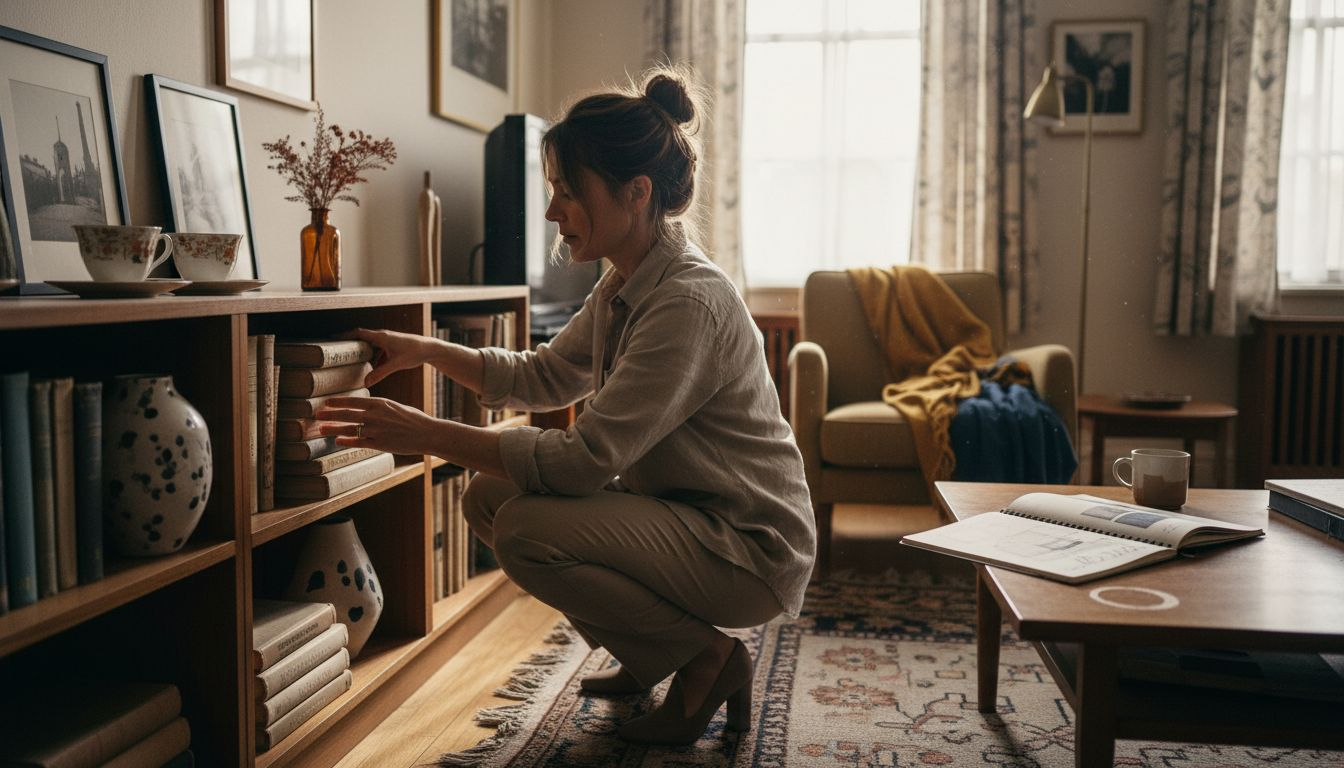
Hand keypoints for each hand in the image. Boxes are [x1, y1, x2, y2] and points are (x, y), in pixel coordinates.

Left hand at [315, 396, 438, 454]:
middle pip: (347, 414)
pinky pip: (359, 442)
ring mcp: (377, 430)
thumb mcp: (395, 406)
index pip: (353, 401)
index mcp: (380, 403)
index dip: (338, 402)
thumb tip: (365, 407)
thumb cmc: (413, 419)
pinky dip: (347, 441)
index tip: (326, 402)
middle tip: (316, 414)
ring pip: (350, 429)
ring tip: (321, 429)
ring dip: (333, 429)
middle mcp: (376, 415)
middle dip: (330, 414)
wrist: (427, 433)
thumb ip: (379, 407)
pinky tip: (338, 441)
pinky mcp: (380, 444)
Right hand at [338, 327, 429, 386]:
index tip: (332, 339)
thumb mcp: (395, 364)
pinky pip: (378, 351)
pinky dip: (372, 358)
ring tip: (350, 362)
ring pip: (370, 346)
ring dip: (361, 353)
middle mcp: (383, 336)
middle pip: (361, 339)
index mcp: (381, 337)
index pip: (358, 333)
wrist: (430, 349)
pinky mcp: (392, 347)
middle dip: (350, 345)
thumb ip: (380, 374)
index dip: (344, 335)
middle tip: (337, 353)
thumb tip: (365, 383)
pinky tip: (370, 368)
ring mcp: (388, 341)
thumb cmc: (414, 353)